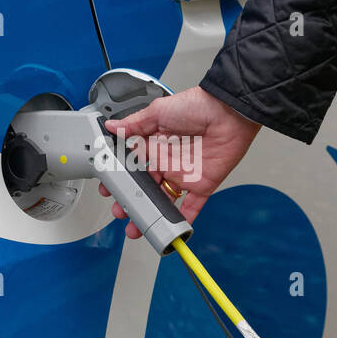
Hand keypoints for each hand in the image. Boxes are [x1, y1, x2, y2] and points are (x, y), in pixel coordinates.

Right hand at [100, 86, 260, 238]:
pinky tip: (172, 230)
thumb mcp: (158, 112)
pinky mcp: (202, 185)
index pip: (133, 166)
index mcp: (156, 145)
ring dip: (150, 214)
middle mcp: (168, 162)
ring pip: (163, 200)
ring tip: (137, 226)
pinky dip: (183, 219)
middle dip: (132, 201)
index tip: (108, 187)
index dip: (121, 178)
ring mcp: (184, 175)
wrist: (228, 113)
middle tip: (120, 210)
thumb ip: (134, 124)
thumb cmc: (197, 106)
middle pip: (146, 187)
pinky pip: (192, 206)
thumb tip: (112, 127)